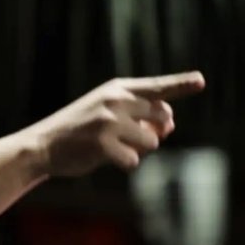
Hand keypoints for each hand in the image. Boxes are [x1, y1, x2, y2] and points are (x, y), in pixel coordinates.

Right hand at [33, 71, 204, 175]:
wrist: (43, 145)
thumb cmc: (79, 130)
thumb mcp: (106, 113)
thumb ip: (139, 115)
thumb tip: (171, 126)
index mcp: (117, 89)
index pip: (156, 87)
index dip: (181, 84)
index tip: (200, 80)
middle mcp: (115, 100)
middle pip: (162, 117)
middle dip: (156, 131)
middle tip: (132, 136)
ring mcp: (109, 122)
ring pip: (151, 142)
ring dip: (139, 149)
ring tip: (112, 146)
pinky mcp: (103, 144)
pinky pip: (134, 160)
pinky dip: (124, 163)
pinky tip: (103, 158)